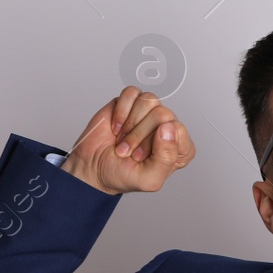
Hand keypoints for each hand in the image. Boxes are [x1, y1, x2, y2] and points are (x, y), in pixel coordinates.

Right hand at [62, 87, 194, 193]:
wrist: (93, 168)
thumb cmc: (122, 175)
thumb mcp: (149, 179)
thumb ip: (166, 157)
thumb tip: (169, 128)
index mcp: (179, 147)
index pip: (178, 130)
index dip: (155, 143)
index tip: (141, 157)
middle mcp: (166, 127)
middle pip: (162, 114)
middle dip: (139, 134)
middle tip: (128, 150)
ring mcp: (149, 114)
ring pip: (149, 100)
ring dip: (130, 123)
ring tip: (122, 139)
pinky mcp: (130, 104)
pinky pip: (132, 93)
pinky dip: (121, 110)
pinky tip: (116, 125)